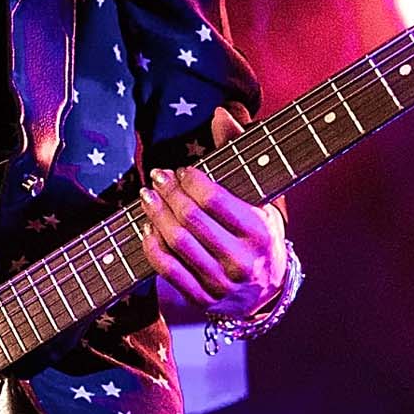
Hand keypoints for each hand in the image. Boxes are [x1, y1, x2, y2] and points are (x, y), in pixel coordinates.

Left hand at [142, 114, 286, 325]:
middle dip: (168, 193)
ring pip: (177, 244)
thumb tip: (221, 113)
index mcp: (259, 231)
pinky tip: (147, 229)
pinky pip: (169, 272)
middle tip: (156, 177)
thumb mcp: (261, 196)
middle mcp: (241, 260)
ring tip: (146, 197)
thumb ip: (242, 152)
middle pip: (191, 219)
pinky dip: (153, 248)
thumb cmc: (260, 233)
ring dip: (155, 216)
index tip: (180, 171)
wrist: (267, 291)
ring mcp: (222, 284)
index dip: (189, 180)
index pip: (213, 199)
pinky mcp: (203, 300)